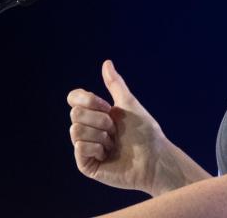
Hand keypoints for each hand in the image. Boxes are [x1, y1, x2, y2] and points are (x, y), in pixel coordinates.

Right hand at [66, 59, 167, 193]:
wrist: (153, 158)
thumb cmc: (144, 132)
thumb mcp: (128, 104)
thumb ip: (115, 84)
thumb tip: (106, 63)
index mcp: (95, 113)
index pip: (74, 98)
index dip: (87, 99)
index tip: (107, 106)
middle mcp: (87, 129)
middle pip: (75, 113)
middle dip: (100, 119)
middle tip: (115, 130)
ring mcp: (85, 147)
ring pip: (75, 130)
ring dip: (100, 135)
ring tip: (113, 143)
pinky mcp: (86, 164)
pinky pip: (80, 148)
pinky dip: (97, 148)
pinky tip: (108, 154)